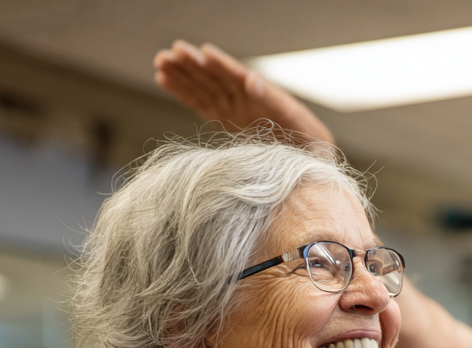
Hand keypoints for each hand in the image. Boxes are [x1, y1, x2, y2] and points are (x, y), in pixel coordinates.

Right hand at [153, 40, 335, 149]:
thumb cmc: (311, 148)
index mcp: (264, 98)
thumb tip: (252, 79)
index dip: (219, 65)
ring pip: (203, 89)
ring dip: (181, 75)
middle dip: (192, 66)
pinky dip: (183, 94)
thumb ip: (277, 102)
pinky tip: (165, 81)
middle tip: (168, 53)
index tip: (200, 53)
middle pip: (215, 79)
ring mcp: (235, 112)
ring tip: (159, 61)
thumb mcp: (301, 124)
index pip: (236, 77)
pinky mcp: (228, 125)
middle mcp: (246, 101)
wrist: (312, 171)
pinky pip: (201, 107)